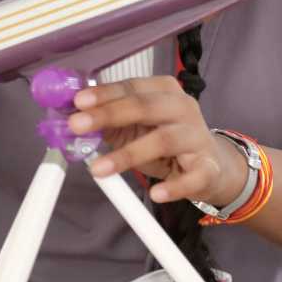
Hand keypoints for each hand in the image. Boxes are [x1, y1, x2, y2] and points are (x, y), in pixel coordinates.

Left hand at [67, 76, 245, 206]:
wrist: (211, 165)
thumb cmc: (166, 139)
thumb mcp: (135, 126)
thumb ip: (106, 120)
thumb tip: (70, 117)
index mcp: (164, 90)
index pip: (131, 87)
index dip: (104, 94)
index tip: (78, 101)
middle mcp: (183, 107)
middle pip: (145, 107)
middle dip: (108, 114)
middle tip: (77, 125)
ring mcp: (198, 137)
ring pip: (163, 140)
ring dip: (128, 155)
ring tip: (98, 169)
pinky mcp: (208, 167)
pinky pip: (193, 177)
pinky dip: (173, 187)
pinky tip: (155, 193)